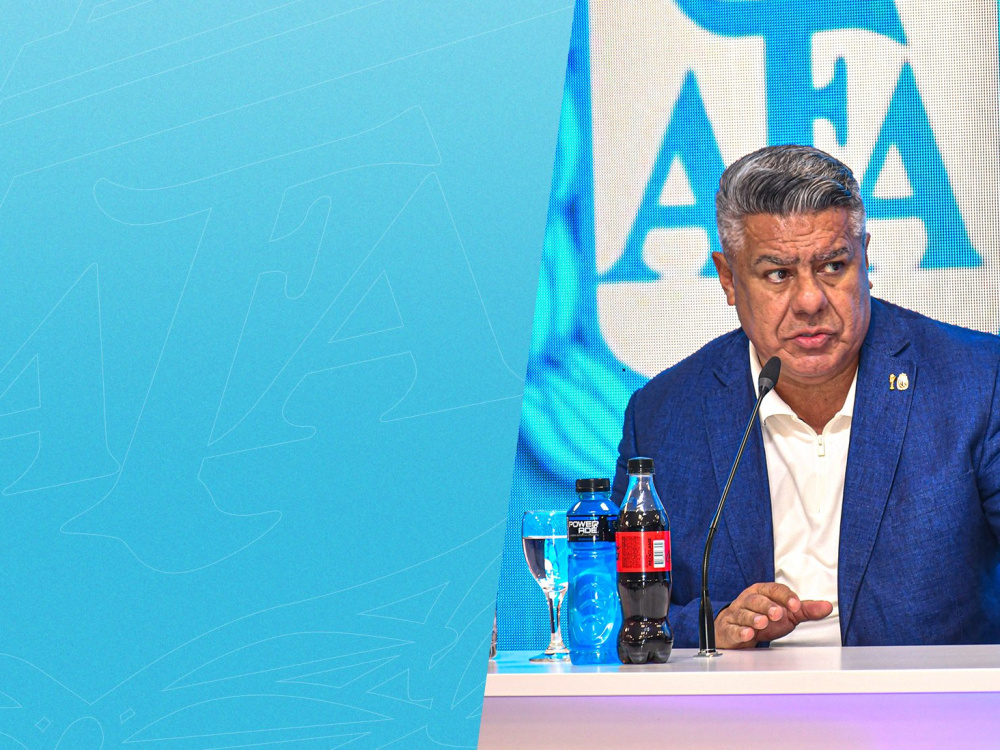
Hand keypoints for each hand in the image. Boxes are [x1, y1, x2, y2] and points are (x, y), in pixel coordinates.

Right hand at [714, 582, 832, 648]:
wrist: (735, 630)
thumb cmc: (762, 619)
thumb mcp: (786, 614)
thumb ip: (805, 610)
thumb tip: (827, 606)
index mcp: (762, 592)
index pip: (774, 590)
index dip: (785, 597)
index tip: (795, 605)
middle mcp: (748, 600)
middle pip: (756, 599)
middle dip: (767, 606)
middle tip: (777, 613)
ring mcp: (736, 614)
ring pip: (743, 613)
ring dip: (753, 618)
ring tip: (762, 623)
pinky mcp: (728, 629)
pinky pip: (732, 629)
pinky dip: (739, 631)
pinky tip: (747, 634)